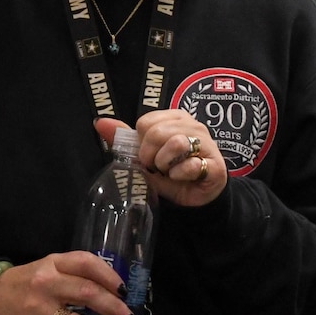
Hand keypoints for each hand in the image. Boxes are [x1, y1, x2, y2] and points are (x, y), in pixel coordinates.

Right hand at [0, 252, 134, 314]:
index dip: (109, 276)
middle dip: (114, 308)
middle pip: (86, 293)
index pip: (85, 263)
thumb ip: (73, 273)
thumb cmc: (24, 283)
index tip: (125, 291)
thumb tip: (114, 290)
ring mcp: (38, 311)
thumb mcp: (46, 268)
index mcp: (52, 264)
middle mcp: (46, 285)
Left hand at [94, 112, 227, 206]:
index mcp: (175, 118)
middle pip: (157, 132)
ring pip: (175, 144)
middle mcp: (193, 125)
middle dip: (151, 155)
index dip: (141, 143)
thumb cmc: (168, 172)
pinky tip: (183, 177)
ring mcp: (207, 143)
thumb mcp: (143, 154)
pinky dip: (179, 176)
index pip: (145, 122)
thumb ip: (123, 137)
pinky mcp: (216, 164)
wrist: (193, 196)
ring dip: (165, 164)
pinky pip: (189, 166)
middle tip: (157, 166)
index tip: (148, 155)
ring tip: (170, 171)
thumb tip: (100, 121)